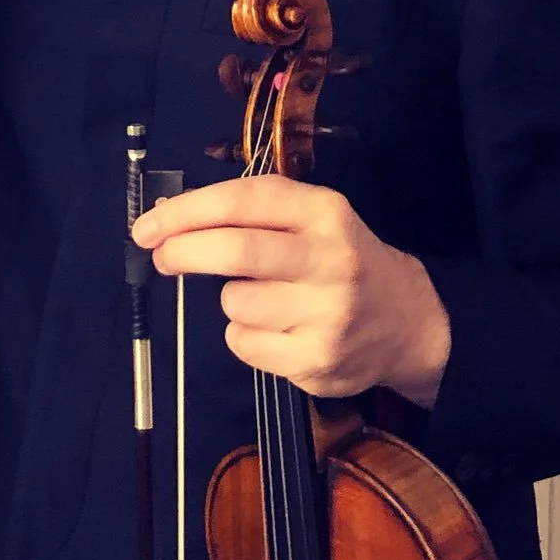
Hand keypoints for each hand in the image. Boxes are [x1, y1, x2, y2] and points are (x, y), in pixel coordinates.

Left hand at [133, 178, 450, 407]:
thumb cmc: (341, 261)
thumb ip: (251, 213)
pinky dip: (245, 336)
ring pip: (235, 303)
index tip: (148, 225)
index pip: (243, 199)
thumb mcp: (313, 219)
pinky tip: (277, 330)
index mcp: (324, 212)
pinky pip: (246, 343)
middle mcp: (331, 259)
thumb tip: (169, 217)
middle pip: (236, 250)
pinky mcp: (317, 360)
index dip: (185, 211)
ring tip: (262, 299)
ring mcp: (327, 313)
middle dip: (184, 251)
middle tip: (162, 256)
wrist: (410, 323)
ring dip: (230, 301)